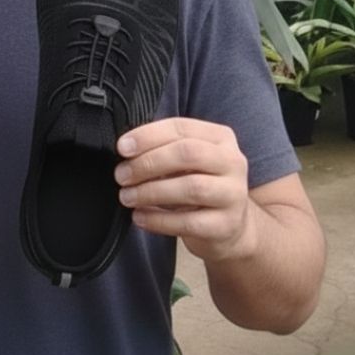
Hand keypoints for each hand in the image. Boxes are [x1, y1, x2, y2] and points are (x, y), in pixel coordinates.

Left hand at [114, 117, 254, 262]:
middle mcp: (233, 162)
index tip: (122, 148)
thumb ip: (162, 149)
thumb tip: (126, 149)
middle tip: (121, 175)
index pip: (181, 128)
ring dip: (150, 191)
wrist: (229, 227)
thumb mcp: (186, 162)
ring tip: (127, 196)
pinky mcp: (226, 225)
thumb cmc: (198, 185)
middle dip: (148, 163)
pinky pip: (188, 222)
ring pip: (191, 187)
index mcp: (220, 138)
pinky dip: (158, 219)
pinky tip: (139, 217)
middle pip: (188, 153)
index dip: (148, 136)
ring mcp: (233, 195)